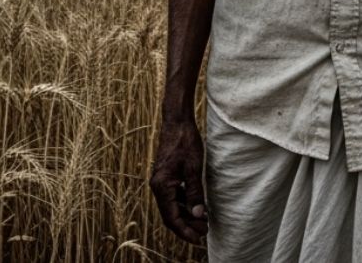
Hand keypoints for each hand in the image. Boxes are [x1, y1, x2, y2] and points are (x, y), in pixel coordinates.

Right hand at [149, 117, 207, 243]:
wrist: (176, 122)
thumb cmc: (185, 142)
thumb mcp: (194, 169)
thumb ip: (195, 193)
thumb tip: (199, 215)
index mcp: (162, 186)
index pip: (172, 218)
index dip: (185, 231)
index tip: (198, 239)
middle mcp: (157, 186)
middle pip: (170, 215)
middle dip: (186, 226)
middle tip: (204, 232)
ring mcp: (160, 182)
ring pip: (172, 207)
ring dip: (186, 216)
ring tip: (203, 222)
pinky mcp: (165, 177)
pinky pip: (173, 197)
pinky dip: (184, 205)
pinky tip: (196, 207)